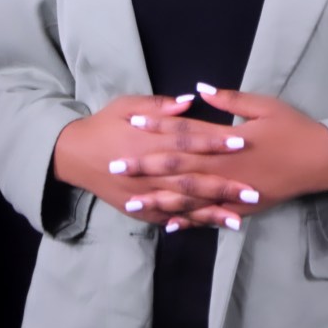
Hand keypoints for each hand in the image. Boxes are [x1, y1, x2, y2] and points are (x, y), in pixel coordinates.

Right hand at [52, 93, 254, 228]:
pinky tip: (211, 226)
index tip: (242, 142)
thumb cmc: (105, 123)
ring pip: (182, 204)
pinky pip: (168, 218)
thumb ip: (159, 106)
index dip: (215, 142)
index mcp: (148, 139)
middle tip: (253, 189)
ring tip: (240, 217)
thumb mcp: (127, 105)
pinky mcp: (139, 210)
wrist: (74, 154)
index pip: (187, 140)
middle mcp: (148, 170)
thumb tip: (189, 101)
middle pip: (190, 177)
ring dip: (212, 210)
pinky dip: (190, 222)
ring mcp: (143, 195)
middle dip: (223, 184)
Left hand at [130, 85, 327, 230]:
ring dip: (158, 199)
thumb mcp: (264, 105)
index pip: (185, 131)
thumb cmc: (293, 128)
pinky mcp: (242, 207)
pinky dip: (190, 220)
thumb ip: (230, 99)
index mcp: (227, 140)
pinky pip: (211, 216)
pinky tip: (169, 224)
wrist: (322, 161)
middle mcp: (225, 167)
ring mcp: (232, 191)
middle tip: (116, 166)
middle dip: (144, 166)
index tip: (132, 122)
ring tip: (130, 203)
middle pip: (178, 167)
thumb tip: (200, 90)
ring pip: (189, 197)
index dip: (157, 125)